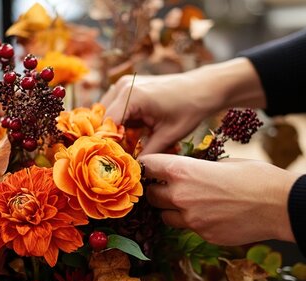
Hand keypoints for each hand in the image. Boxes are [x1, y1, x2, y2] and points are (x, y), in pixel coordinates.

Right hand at [100, 58, 265, 153]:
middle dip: (109, 139)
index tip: (114, 162)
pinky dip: (119, 124)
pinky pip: (115, 109)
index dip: (108, 145)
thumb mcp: (168, 136)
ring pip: (106, 114)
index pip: (106, 125)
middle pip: (102, 119)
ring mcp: (124, 85)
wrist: (203, 88)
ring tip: (125, 148)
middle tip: (119, 158)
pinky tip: (131, 137)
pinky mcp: (128, 87)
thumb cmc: (189, 109)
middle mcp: (123, 86)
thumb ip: (147, 155)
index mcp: (132, 96)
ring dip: (113, 131)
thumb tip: (133, 171)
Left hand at [141, 154, 298, 245]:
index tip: (149, 167)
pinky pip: (188, 228)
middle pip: (151, 195)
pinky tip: (211, 214)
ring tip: (190, 202)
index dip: (147, 166)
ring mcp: (191, 219)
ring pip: (165, 217)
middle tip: (167, 186)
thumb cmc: (257, 177)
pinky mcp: (203, 235)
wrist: (281, 205)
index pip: (148, 165)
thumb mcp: (222, 163)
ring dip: (171, 210)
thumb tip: (186, 171)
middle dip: (157, 190)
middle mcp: (181, 196)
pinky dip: (193, 222)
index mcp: (183, 171)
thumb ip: (197, 168)